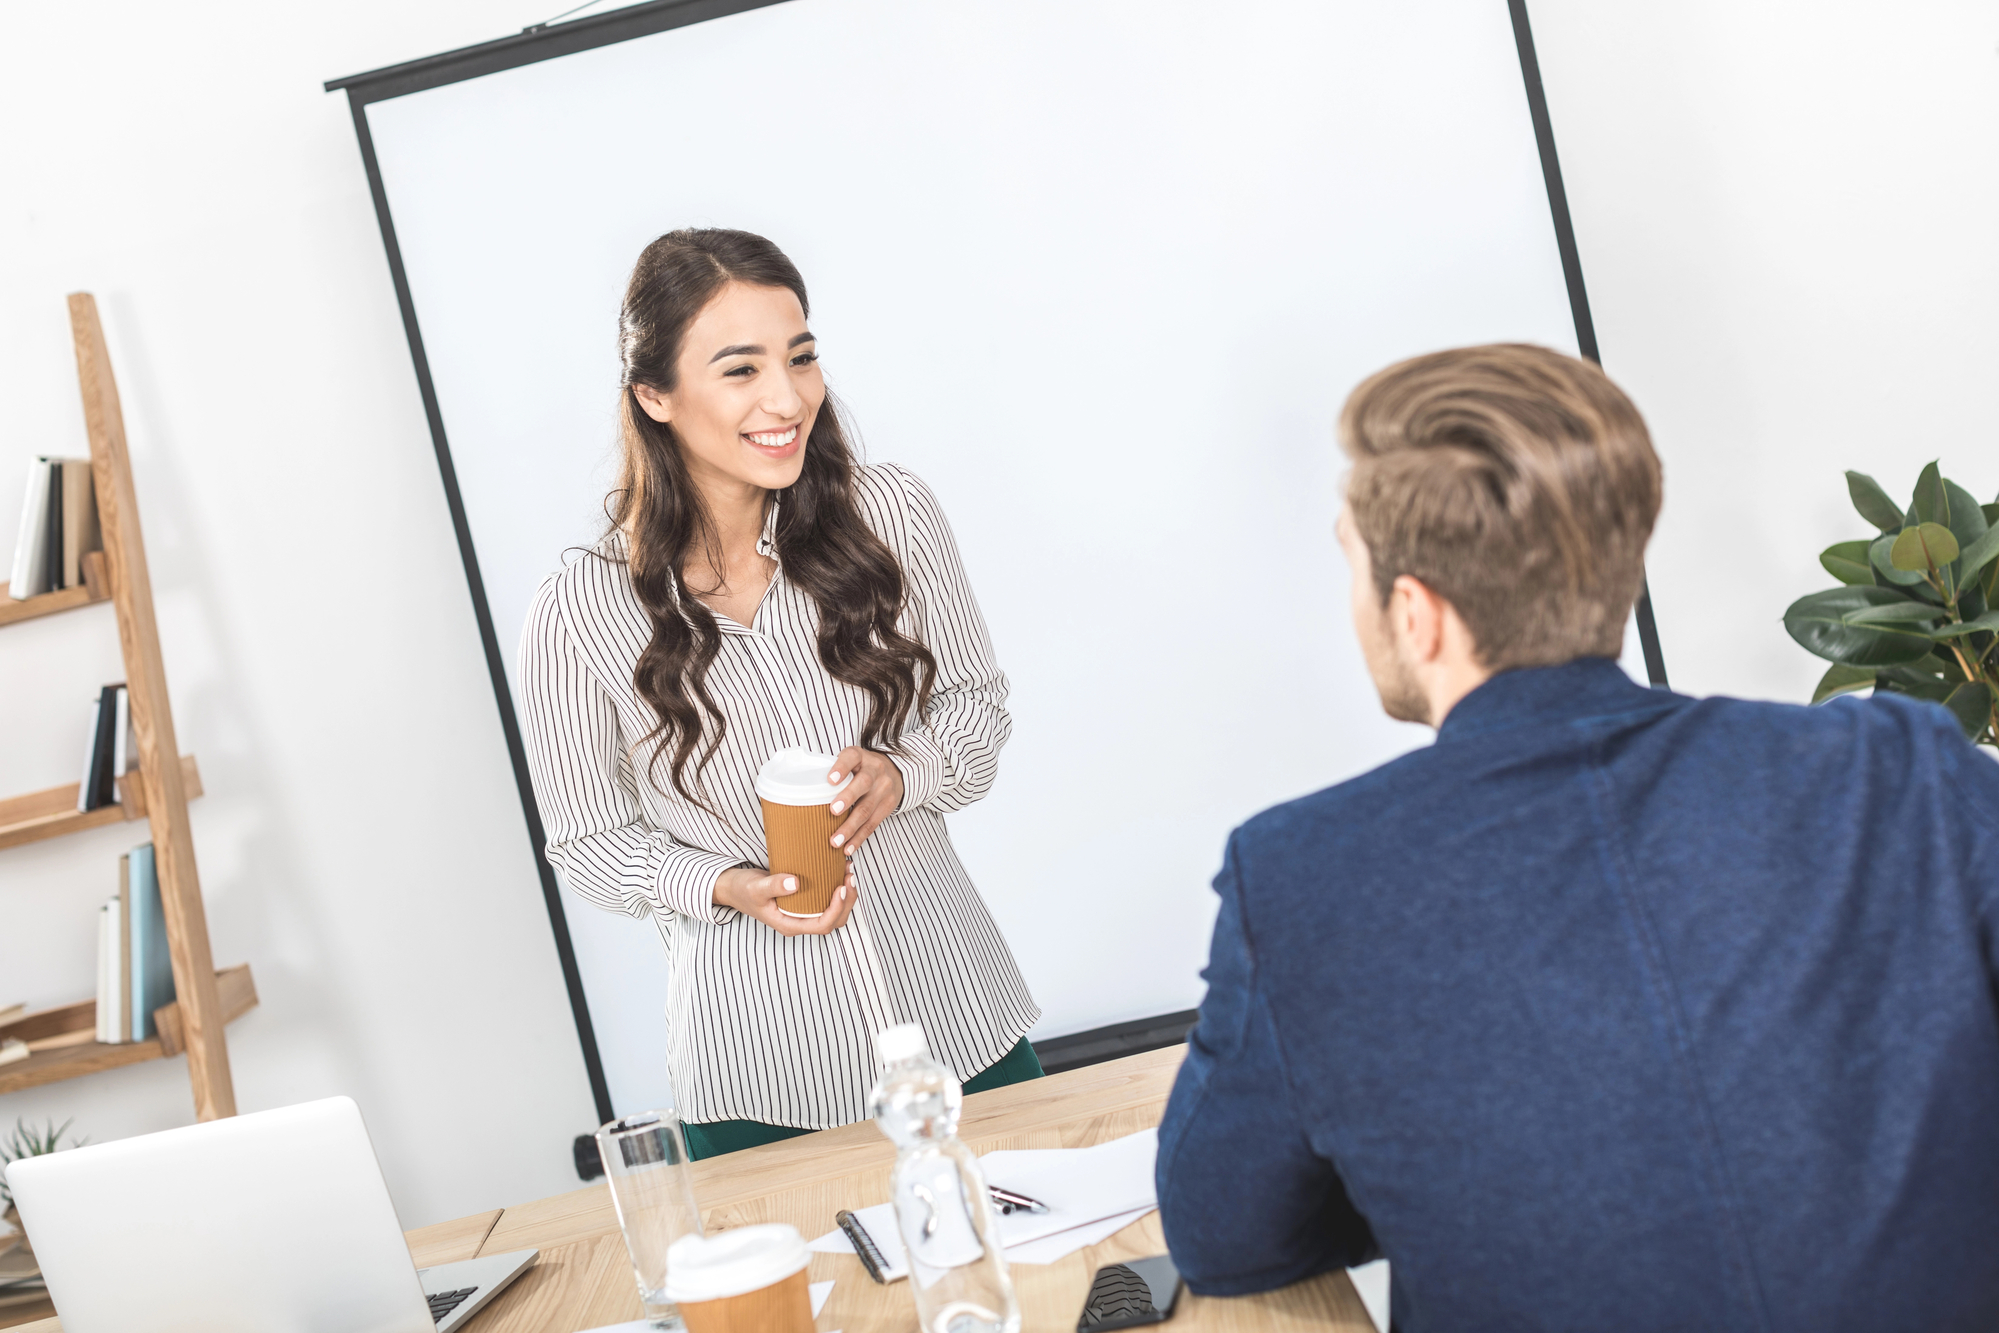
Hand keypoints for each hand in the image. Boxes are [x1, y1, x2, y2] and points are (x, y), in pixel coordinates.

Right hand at [712, 866, 858, 934]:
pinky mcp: (804, 900)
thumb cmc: (742, 890)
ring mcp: (802, 912)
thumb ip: (773, 886)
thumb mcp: (755, 887)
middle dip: (847, 901)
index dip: (836, 909)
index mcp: (790, 924)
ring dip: (846, 894)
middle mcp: (799, 921)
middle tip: (850, 876)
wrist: (733, 887)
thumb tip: (795, 883)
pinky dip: (836, 886)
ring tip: (848, 871)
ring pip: (834, 911)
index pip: (822, 925)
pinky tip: (838, 869)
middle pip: (834, 921)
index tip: (840, 888)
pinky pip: (826, 899)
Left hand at [827, 746, 903, 859]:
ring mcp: (884, 789)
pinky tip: (848, 847)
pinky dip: (859, 838)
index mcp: (860, 757)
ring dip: (851, 827)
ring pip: (867, 808)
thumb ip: (832, 771)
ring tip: (835, 841)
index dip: (841, 767)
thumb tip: (801, 790)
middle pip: (863, 783)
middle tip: (833, 811)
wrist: (894, 772)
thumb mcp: (850, 761)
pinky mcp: (888, 806)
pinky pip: (873, 824)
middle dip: (848, 798)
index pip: (851, 757)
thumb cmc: (861, 768)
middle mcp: (875, 770)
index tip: (830, 779)